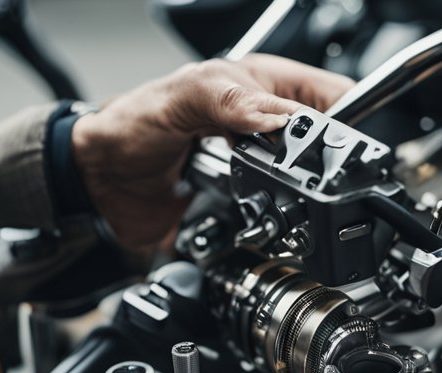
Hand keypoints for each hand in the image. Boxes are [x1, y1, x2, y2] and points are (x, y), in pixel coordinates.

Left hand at [71, 54, 353, 248]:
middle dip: (326, 162)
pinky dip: (277, 220)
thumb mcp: (183, 98)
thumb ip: (232, 102)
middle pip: (328, 145)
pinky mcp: (251, 205)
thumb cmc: (130, 127)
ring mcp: (262, 166)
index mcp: (264, 84)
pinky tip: (260, 212)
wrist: (98, 185)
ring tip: (278, 191)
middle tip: (310, 173)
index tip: (342, 146)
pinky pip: (282, 217)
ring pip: (311, 185)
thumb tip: (281, 121)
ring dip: (300, 194)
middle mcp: (269, 124)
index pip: (332, 96)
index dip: (344, 119)